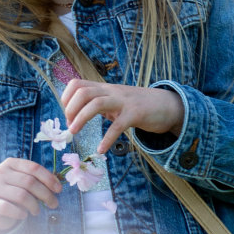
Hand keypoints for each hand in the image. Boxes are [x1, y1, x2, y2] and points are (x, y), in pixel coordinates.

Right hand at [0, 155, 62, 230]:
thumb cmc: (12, 192)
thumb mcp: (22, 181)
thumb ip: (36, 179)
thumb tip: (57, 185)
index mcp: (10, 163)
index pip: (34, 168)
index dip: (49, 179)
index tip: (59, 190)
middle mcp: (1, 173)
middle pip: (29, 182)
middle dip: (45, 194)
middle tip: (53, 204)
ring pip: (21, 196)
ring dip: (34, 205)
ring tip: (37, 211)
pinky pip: (9, 208)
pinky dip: (20, 213)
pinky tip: (24, 215)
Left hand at [61, 80, 185, 154]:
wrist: (167, 105)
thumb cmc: (137, 106)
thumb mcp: (114, 101)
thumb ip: (97, 104)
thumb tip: (75, 117)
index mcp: (104, 88)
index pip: (77, 84)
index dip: (67, 99)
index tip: (67, 116)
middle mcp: (112, 92)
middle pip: (84, 92)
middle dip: (71, 108)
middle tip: (70, 126)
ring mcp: (124, 102)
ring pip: (96, 103)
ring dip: (81, 118)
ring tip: (74, 132)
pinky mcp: (136, 114)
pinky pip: (118, 126)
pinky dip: (107, 139)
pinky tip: (101, 149)